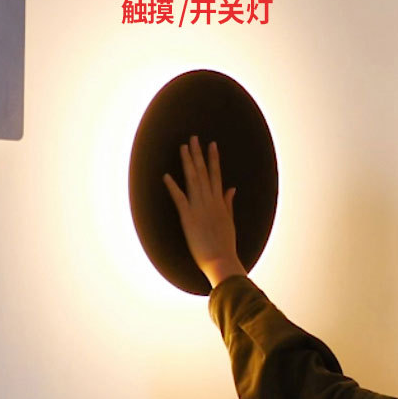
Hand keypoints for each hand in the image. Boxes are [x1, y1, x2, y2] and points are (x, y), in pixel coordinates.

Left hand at [163, 136, 246, 288]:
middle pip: (203, 173)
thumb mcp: (230, 221)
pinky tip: (166, 176)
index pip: (216, 175)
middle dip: (198, 154)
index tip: (212, 144)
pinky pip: (179, 199)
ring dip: (187, 163)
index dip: (213, 159)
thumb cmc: (225, 245)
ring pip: (192, 180)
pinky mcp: (188, 218)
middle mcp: (209, 201)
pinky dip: (172, 187)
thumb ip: (228, 203)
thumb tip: (232, 188)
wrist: (221, 260)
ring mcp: (198, 208)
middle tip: (194, 138)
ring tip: (183, 147)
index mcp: (219, 202)